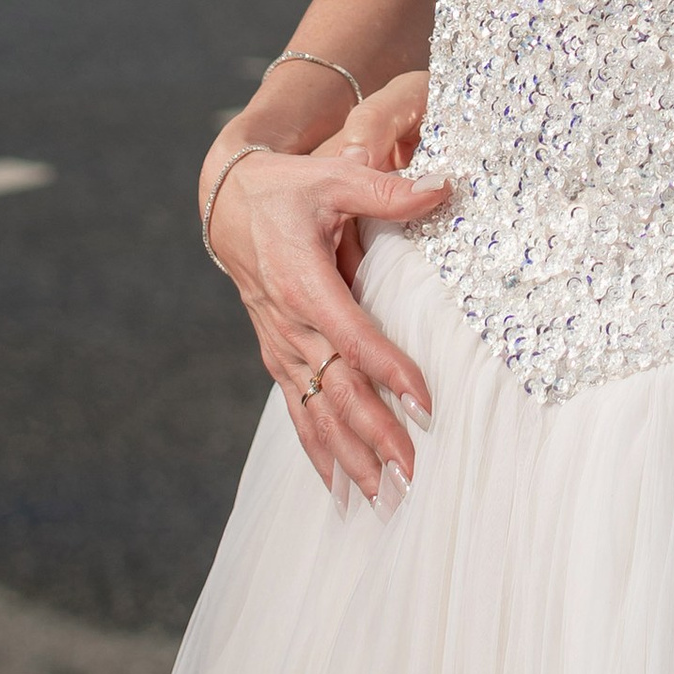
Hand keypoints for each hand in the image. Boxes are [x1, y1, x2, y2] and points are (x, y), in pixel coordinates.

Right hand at [201, 130, 450, 505]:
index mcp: (304, 284)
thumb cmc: (287, 189)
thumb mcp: (334, 178)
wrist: (228, 204)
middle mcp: (289, 325)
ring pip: (316, 412)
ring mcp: (281, 346)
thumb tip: (445, 185)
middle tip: (413, 470)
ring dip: (350, 456)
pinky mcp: (278, 355)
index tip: (424, 403)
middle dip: (374, 434)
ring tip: (385, 495)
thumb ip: (387, 190)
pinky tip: (341, 486)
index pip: (353, 337)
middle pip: (336, 389)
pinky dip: (319, 451)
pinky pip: (297, 411)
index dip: (388, 371)